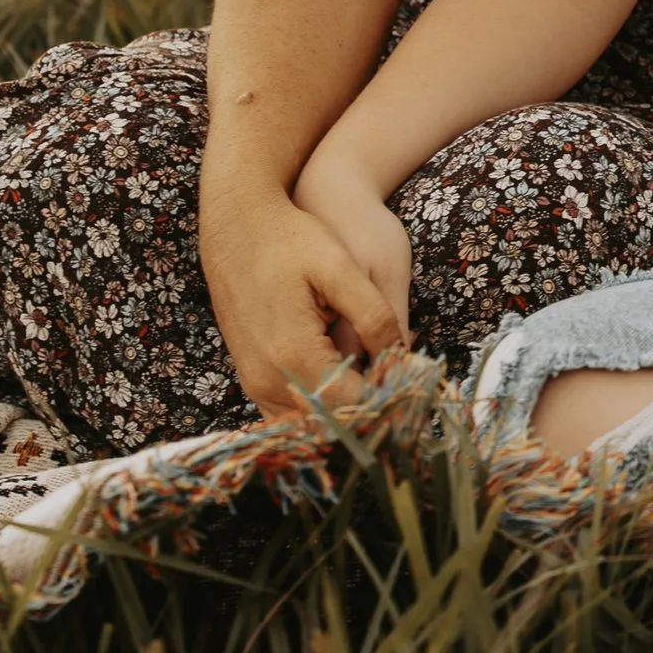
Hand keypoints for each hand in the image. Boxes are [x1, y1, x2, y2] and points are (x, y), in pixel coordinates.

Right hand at [202, 178, 409, 420]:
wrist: (235, 225)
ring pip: (308, 426)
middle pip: (330, 425)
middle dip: (370, 412)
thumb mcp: (339, 267)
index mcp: (293, 355)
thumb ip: (374, 316)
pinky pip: (288, 413)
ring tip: (380, 386)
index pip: (353, 406)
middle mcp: (267, 380)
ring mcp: (254, 382)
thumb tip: (402, 359)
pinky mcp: (251, 377)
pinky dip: (321, 408)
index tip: (417, 388)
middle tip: (404, 390)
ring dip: (345, 414)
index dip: (391, 401)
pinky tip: (349, 384)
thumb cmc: (289, 239)